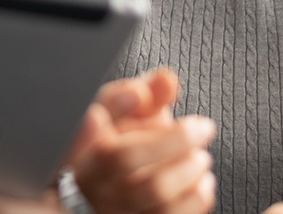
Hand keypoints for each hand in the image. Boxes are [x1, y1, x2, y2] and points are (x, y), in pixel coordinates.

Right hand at [66, 68, 216, 213]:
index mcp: (80, 150)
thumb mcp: (119, 117)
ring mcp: (112, 211)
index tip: (131, 98)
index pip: (91, 136)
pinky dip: (195, 201)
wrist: (109, 192)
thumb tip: (165, 81)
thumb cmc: (114, 147)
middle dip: (174, 142)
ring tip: (201, 157)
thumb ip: (139, 95)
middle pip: (129, 165)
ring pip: (154, 199)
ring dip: (190, 174)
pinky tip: (202, 183)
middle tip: (201, 128)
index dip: (103, 119)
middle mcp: (91, 185)